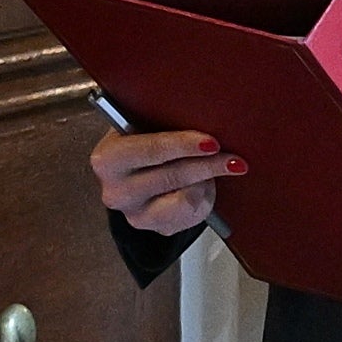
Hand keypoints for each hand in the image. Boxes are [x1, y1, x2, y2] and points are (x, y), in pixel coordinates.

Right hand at [93, 126, 241, 238]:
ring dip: (206, 182)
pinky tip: (203, 186)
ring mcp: (135, 215)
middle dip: (207, 165)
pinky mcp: (156, 228)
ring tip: (213, 169)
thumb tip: (203, 113)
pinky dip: (204, 199)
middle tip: (233, 159)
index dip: (183, 145)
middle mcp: (116, 191)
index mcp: (108, 158)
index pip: (151, 150)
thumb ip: (161, 120)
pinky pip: (191, 215)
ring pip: (185, 200)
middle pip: (172, 176)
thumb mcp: (142, 126)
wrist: (134, 173)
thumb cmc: (143, 142)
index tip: (211, 142)